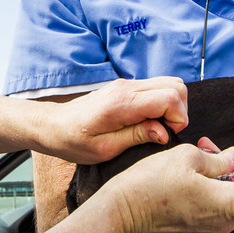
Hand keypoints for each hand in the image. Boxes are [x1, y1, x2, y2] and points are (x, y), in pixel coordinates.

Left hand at [40, 77, 187, 164]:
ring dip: (173, 106)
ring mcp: (127, 85)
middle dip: (180, 110)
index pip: (169, 97)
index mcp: (122, 102)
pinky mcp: (127, 88)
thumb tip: (164, 132)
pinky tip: (149, 122)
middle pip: (175, 85)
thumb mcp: (105, 148)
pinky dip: (162, 104)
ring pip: (169, 84)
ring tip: (158, 127)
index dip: (178, 118)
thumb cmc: (74, 140)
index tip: (167, 135)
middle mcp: (127, 87)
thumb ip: (138, 137)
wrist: (53, 125)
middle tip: (166, 132)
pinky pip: (157, 88)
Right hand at [100, 143, 233, 232]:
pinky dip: (227, 184)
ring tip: (217, 153)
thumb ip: (222, 159)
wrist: (122, 212)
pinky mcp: (205, 224)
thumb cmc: (152, 183)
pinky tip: (207, 165)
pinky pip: (229, 204)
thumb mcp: (189, 158)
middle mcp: (229, 221)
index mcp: (231, 204)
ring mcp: (217, 226)